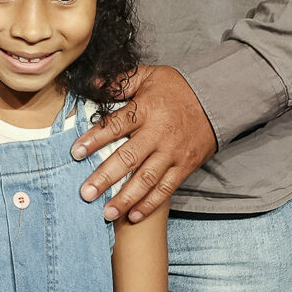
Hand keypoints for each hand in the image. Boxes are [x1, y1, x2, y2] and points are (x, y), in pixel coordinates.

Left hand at [72, 65, 215, 222]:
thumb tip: (93, 84)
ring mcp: (172, 153)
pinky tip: (134, 216)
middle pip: (128, 158)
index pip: (115, 126)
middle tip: (86, 193)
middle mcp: (158, 134)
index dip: (94, 139)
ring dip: (126, 198)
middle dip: (105, 177)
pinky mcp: (184, 167)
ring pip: (146, 179)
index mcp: (146, 110)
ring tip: (107, 213)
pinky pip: (166, 189)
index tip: (76, 153)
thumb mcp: (148, 75)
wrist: (216, 99)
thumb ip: (119, 82)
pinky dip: (150, 204)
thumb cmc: (176, 88)